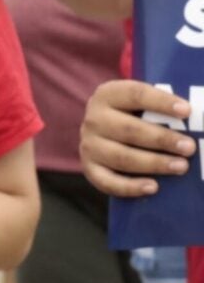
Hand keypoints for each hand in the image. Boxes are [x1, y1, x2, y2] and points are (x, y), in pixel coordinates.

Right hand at [82, 78, 196, 199]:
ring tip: (181, 167)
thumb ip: (163, 107)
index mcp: (108, 95)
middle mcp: (94, 119)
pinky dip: (130, 187)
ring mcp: (89, 145)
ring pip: (121, 157)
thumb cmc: (135, 115)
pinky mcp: (89, 168)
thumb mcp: (143, 103)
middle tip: (189, 147)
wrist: (107, 132)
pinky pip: (107, 181)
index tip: (187, 111)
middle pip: (128, 130)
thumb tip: (193, 116)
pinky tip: (153, 187)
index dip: (161, 103)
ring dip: (153, 163)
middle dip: (162, 139)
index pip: (135, 95)